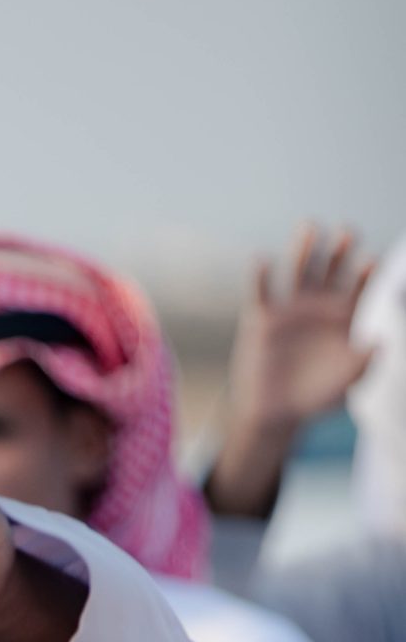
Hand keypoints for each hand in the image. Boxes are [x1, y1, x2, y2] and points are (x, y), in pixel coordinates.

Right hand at [206, 226, 375, 518]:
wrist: (275, 414)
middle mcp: (319, 304)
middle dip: (340, 249)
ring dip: (304, 247)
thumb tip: (381, 343)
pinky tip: (262, 259)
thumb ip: (363, 363)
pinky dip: (259, 274)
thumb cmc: (315, 396)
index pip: (360, 285)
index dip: (366, 272)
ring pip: (299, 269)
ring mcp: (290, 308)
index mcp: (345, 315)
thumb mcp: (345, 382)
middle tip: (348, 233)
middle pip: (332, 267)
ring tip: (310, 227)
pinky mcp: (261, 318)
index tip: (370, 263)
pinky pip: (260, 291)